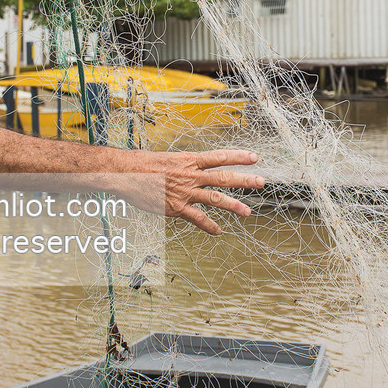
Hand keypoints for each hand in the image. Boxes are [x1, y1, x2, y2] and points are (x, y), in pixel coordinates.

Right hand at [117, 149, 264, 235]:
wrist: (126, 173)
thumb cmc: (144, 164)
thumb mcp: (169, 158)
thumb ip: (185, 165)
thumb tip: (195, 167)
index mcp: (189, 160)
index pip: (219, 156)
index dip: (238, 156)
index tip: (254, 157)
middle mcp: (191, 175)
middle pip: (223, 178)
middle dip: (244, 180)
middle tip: (261, 182)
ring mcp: (185, 192)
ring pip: (215, 199)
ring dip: (233, 205)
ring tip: (247, 211)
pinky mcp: (176, 207)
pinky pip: (197, 218)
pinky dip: (209, 225)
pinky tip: (218, 231)